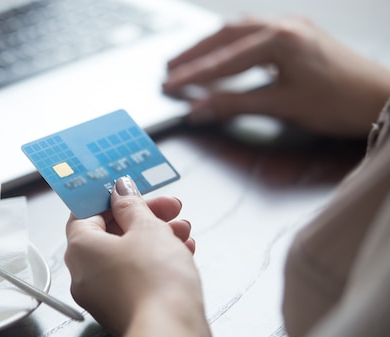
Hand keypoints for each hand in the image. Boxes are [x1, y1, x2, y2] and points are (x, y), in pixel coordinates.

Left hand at [65, 176, 209, 336]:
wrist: (170, 333)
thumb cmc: (155, 279)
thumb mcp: (147, 228)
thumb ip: (132, 205)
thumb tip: (120, 190)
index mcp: (80, 249)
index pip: (85, 212)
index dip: (111, 198)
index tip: (133, 190)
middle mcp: (84, 273)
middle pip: (110, 233)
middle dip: (144, 216)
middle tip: (170, 207)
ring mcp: (103, 295)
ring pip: (127, 255)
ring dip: (156, 237)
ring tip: (184, 229)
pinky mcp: (123, 309)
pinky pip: (135, 276)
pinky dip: (156, 261)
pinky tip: (184, 252)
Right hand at [162, 15, 389, 137]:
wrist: (379, 99)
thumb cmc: (338, 103)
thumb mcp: (281, 105)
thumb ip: (234, 105)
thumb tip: (198, 110)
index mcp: (281, 40)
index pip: (225, 60)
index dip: (193, 75)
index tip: (169, 85)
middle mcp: (285, 25)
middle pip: (227, 35)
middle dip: (195, 53)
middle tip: (170, 68)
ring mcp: (293, 26)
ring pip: (239, 31)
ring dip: (211, 45)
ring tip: (188, 60)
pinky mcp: (298, 34)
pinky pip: (255, 34)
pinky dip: (231, 45)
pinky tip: (222, 53)